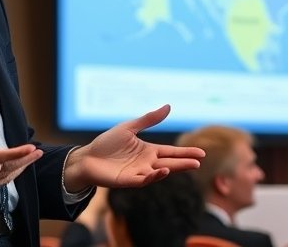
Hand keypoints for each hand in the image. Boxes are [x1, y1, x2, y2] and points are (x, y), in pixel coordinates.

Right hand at [0, 108, 42, 192]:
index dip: (18, 153)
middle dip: (25, 160)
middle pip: (7, 168)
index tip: (31, 148)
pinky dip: (10, 176)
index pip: (0, 157)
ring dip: (20, 168)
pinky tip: (17, 169)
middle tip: (38, 152)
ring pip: (4, 177)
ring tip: (31, 159)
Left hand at [62, 104, 204, 191]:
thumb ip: (148, 119)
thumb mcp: (129, 127)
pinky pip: (145, 180)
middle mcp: (146, 163)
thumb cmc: (106, 143)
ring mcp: (139, 173)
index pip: (171, 152)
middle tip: (199, 162)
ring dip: (174, 169)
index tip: (201, 153)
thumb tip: (168, 106)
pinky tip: (164, 170)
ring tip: (189, 165)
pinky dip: (155, 176)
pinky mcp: (129, 180)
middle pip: (170, 162)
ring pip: (160, 172)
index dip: (185, 153)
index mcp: (148, 151)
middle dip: (185, 163)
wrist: (87, 157)